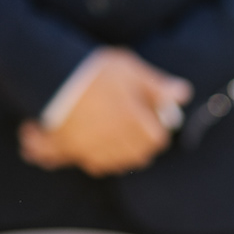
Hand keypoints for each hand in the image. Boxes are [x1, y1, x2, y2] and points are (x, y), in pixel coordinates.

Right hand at [18, 48, 186, 175]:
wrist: (50, 78)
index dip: (153, 126)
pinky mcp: (67, 154)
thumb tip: (183, 94)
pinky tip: (78, 137)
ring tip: (101, 126)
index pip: (157, 140)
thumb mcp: (131, 71)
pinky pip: (82, 162)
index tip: (145, 113)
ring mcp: (92, 153)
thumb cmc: (95, 73)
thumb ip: (157, 87)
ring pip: (111, 162)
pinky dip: (83, 154)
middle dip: (135, 141)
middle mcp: (117, 146)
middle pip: (136, 155)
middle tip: (123, 119)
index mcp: (137, 128)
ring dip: (112, 150)